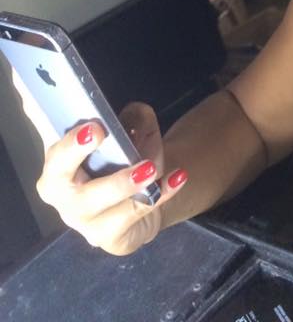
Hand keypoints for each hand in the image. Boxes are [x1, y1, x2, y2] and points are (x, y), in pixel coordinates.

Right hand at [16, 80, 187, 256]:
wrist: (139, 192)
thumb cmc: (123, 157)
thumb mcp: (131, 131)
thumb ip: (134, 118)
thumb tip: (139, 112)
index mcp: (59, 168)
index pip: (56, 160)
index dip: (72, 146)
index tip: (97, 129)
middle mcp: (66, 200)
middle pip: (80, 197)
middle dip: (113, 181)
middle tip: (143, 165)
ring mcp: (86, 223)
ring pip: (109, 211)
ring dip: (135, 189)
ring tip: (155, 170)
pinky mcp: (109, 238)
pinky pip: (133, 218)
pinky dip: (159, 196)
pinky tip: (177, 179)